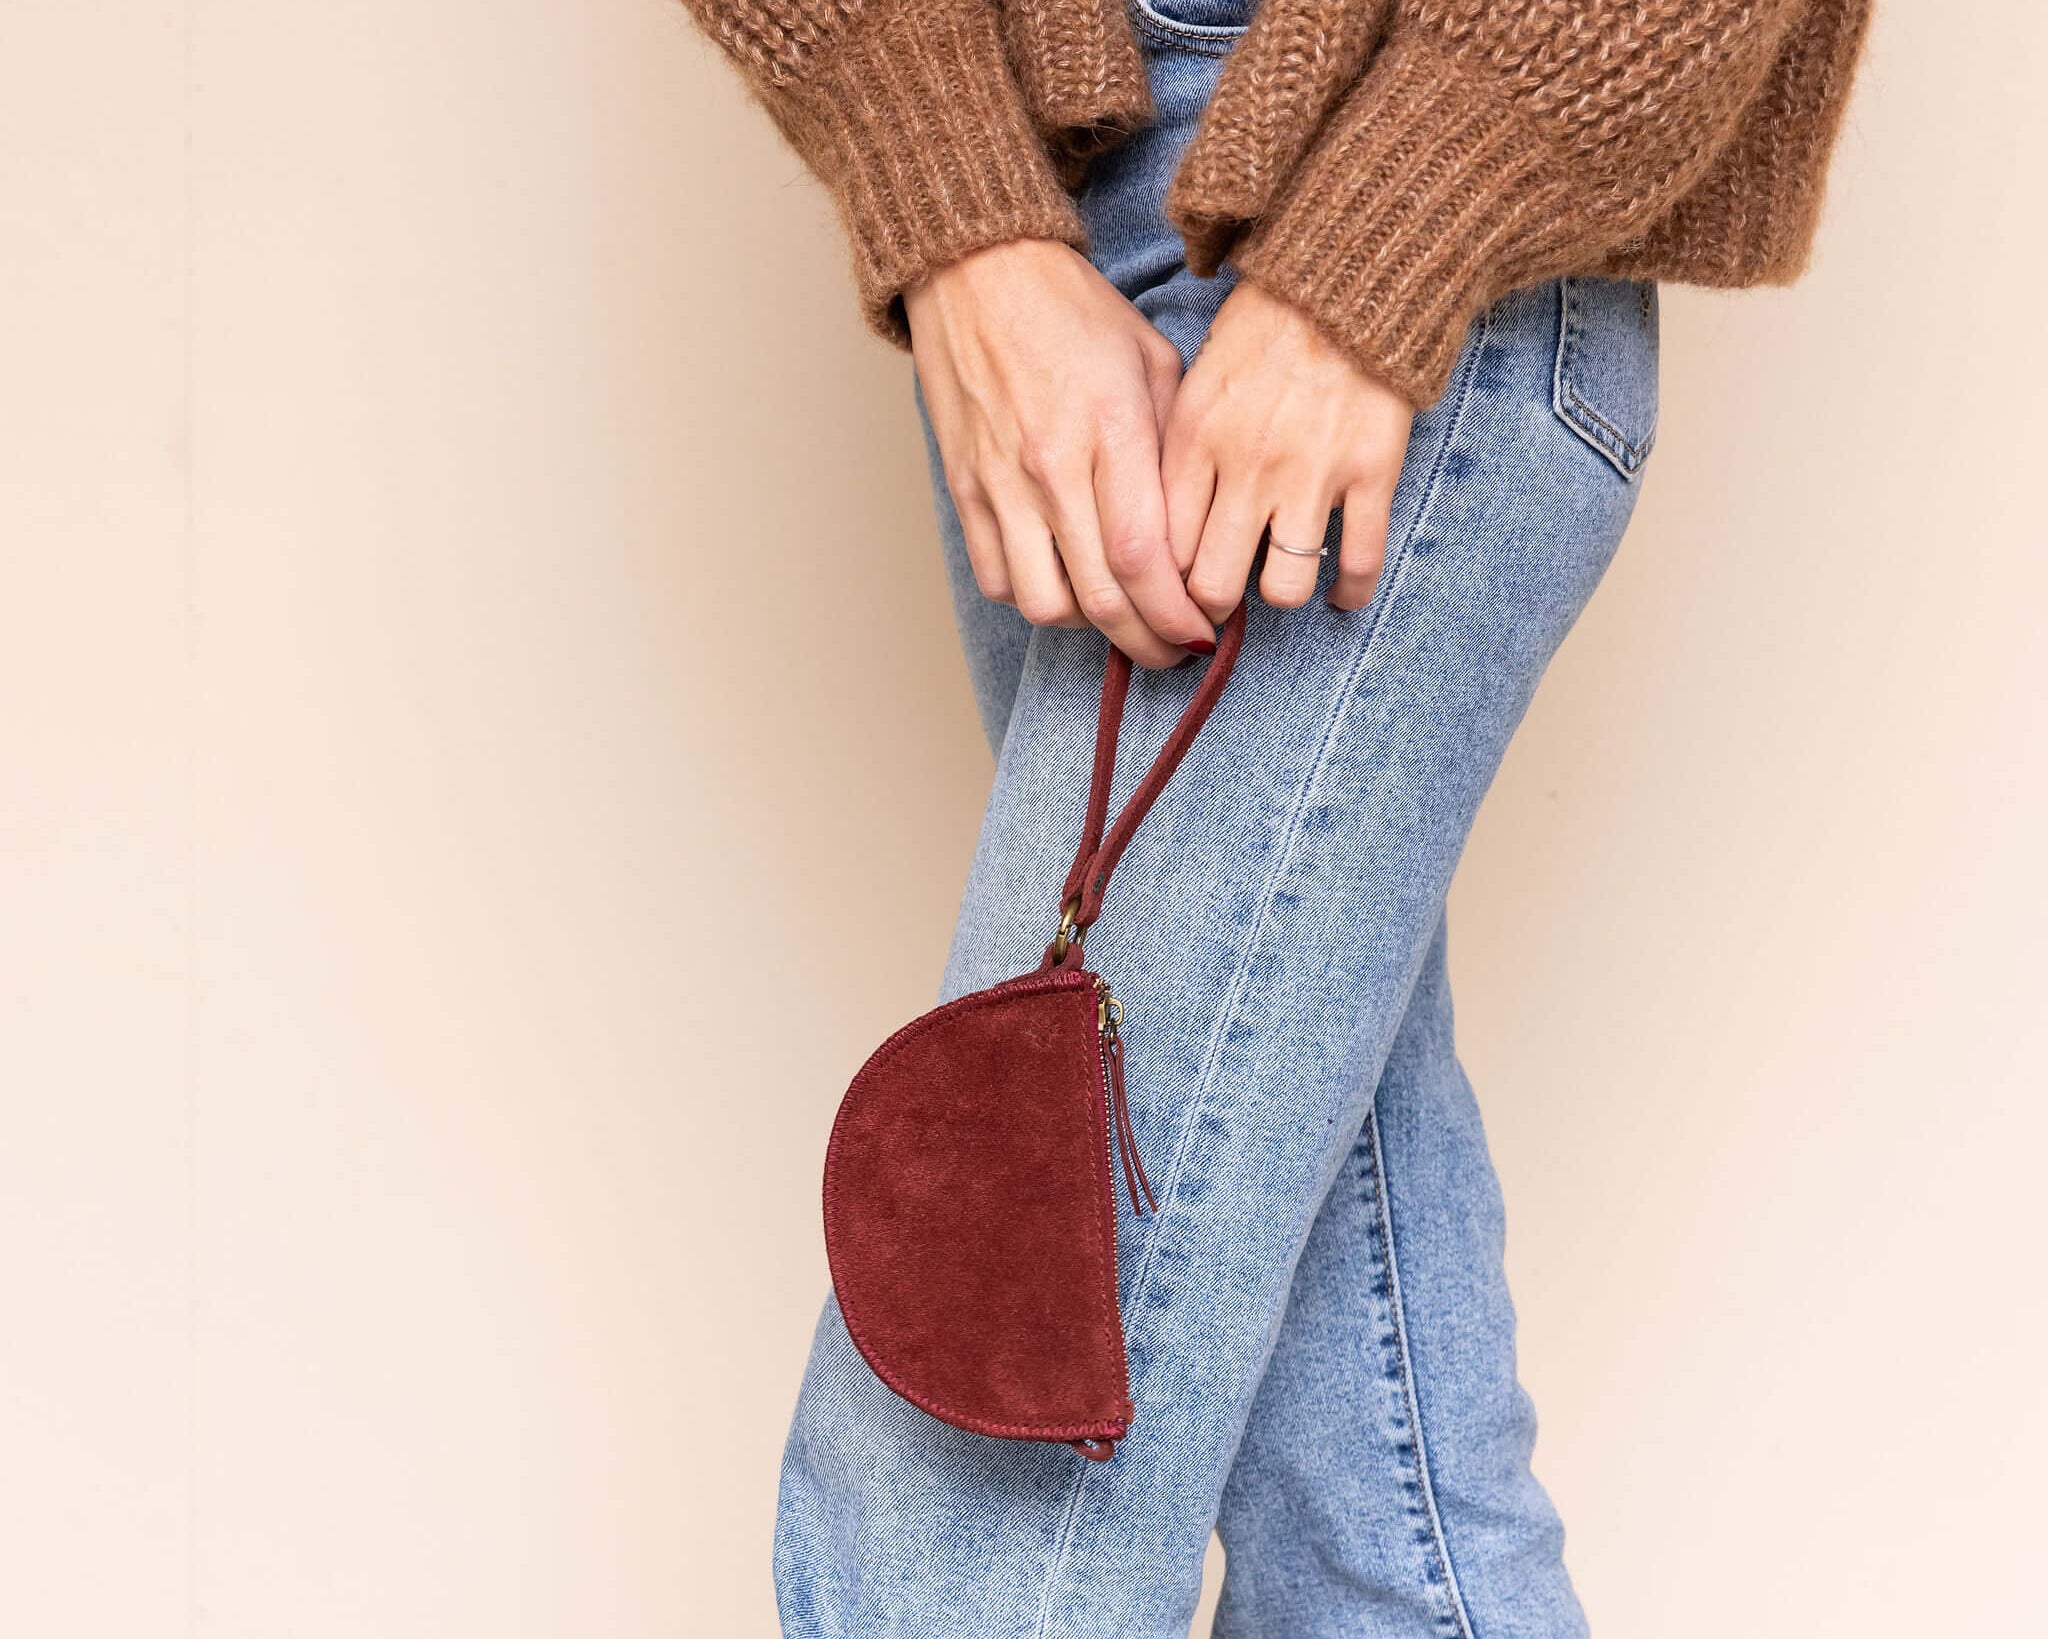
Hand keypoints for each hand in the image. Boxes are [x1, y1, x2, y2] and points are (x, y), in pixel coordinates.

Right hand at [905, 241, 1215, 668]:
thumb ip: (1176, 448)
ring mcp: (1000, 484)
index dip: (1177, 613)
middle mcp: (1051, 468)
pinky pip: (997, 578)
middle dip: (1146, 642)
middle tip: (1174, 651)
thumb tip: (1199, 530)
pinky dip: (1034, 597)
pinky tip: (1063, 582)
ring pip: (1044, 603)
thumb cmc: (1073, 311)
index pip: (1145, 557)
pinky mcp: (964, 489)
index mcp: (1110, 431)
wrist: (977, 271)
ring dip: (1089, 627)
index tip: (1205, 632)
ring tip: (1118, 617)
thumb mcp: (1153, 360)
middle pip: (1100, 598)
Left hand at [1164, 282, 1413, 620]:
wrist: (1348, 280)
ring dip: (1278, 598)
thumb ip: (1172, 455)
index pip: (1161, 548)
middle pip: (1212, 584)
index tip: (1171, 593)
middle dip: (1211, 608)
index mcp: (1194, 441)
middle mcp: (1246, 465)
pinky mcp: (1371, 473)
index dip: (1161, 587)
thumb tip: (1157, 533)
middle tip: (1219, 606)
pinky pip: (1358, 563)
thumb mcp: (1192, 383)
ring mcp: (1311, 474)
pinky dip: (1348, 592)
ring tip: (1279, 584)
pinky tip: (1340, 593)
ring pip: (1282, 590)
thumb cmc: (1261, 333)